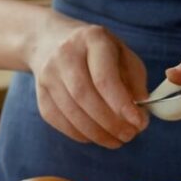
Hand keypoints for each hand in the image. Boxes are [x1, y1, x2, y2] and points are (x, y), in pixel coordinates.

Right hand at [26, 14, 148, 147]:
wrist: (51, 41)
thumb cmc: (97, 52)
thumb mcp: (122, 54)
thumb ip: (135, 82)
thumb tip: (140, 115)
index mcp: (92, 39)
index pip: (104, 77)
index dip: (122, 104)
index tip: (139, 123)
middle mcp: (66, 54)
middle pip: (85, 96)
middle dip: (110, 122)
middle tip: (129, 136)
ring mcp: (48, 74)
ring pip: (71, 112)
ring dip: (97, 133)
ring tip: (117, 141)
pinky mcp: (40, 93)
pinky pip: (59, 121)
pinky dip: (80, 134)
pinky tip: (96, 136)